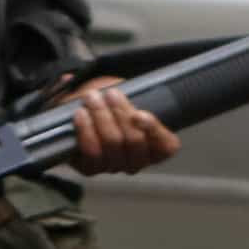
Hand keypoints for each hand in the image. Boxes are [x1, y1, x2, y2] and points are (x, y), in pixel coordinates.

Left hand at [65, 78, 180, 175]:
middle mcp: (137, 161)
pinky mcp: (91, 168)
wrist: (85, 112)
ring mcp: (115, 166)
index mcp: (157, 146)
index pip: (167, 146)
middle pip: (134, 141)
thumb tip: (110, 80)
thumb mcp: (131, 92)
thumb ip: (135, 87)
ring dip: (102, 117)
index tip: (139, 113)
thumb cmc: (113, 103)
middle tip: (110, 93)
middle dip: (121, 113)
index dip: (154, 131)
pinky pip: (91, 153)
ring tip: (92, 99)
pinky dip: (86, 131)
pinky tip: (81, 115)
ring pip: (112, 144)